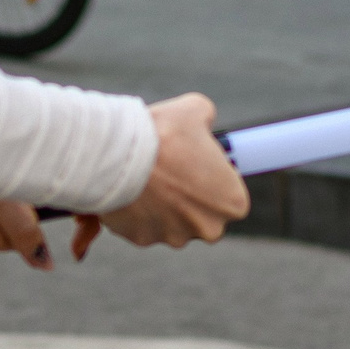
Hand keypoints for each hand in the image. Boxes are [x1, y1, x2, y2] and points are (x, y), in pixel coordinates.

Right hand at [75, 94, 249, 258]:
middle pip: (203, 214)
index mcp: (232, 202)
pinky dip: (138, 211)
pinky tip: (131, 188)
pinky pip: (143, 225)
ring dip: (163, 205)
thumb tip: (203, 121)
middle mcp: (208, 228)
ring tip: (149, 176)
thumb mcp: (196, 109)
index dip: (215, 179)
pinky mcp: (142, 239)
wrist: (117, 154)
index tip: (200, 165)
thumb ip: (207, 120)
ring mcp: (174, 237)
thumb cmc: (164, 134)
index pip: (231, 195)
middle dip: (191, 198)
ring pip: (172, 222)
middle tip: (174, 170)